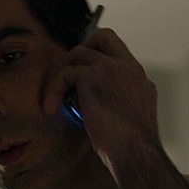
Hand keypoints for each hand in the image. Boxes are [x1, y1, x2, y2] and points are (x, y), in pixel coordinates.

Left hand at [44, 28, 159, 172]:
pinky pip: (64, 74)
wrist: (136, 152)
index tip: (87, 77)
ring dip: (65, 72)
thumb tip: (93, 101)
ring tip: (58, 95)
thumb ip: (119, 99)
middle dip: (84, 49)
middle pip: (103, 36)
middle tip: (72, 76)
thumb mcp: (133, 115)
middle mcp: (127, 67)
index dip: (100, 57)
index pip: (119, 51)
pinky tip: (50, 108)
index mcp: (139, 77)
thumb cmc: (133, 146)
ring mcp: (109, 69)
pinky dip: (53, 90)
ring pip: (78, 52)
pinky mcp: (91, 78)